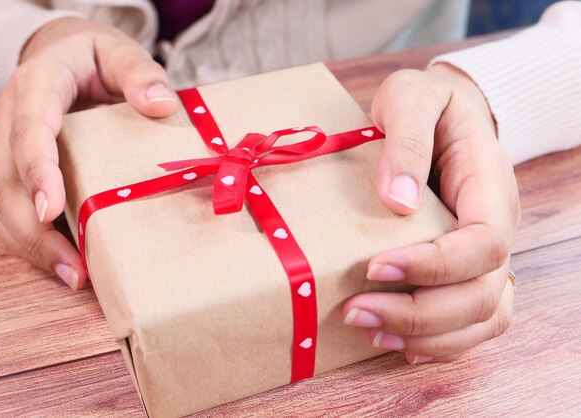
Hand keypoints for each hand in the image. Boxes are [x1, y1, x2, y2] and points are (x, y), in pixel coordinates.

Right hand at [0, 18, 176, 289]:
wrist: (62, 54)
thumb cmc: (94, 57)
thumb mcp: (119, 51)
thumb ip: (139, 72)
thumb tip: (160, 104)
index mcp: (36, 86)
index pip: (29, 128)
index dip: (36, 169)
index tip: (49, 208)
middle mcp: (10, 118)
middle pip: (5, 180)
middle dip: (33, 230)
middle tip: (74, 268)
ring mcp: (7, 146)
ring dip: (30, 245)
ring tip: (72, 275)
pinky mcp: (14, 169)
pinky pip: (8, 209)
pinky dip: (31, 240)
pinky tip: (62, 261)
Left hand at [343, 64, 519, 363]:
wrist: (445, 113)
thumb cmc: (428, 104)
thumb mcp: (412, 98)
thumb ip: (407, 139)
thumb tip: (398, 200)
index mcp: (488, 185)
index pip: (482, 242)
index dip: (434, 265)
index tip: (375, 266)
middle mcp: (497, 227)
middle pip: (481, 293)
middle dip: (419, 313)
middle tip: (356, 312)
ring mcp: (487, 254)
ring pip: (483, 317)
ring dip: (428, 336)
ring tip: (371, 332)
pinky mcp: (467, 269)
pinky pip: (472, 320)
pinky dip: (440, 341)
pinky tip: (398, 342)